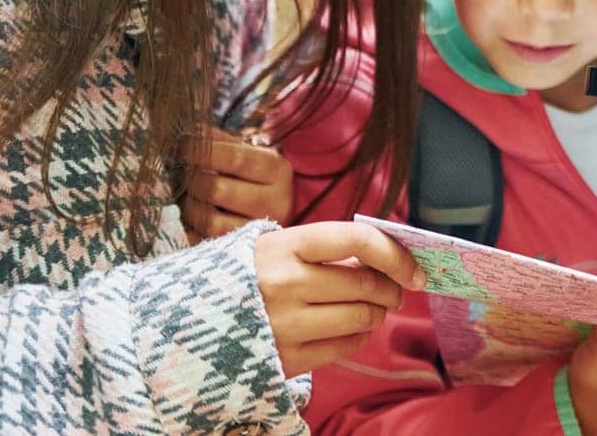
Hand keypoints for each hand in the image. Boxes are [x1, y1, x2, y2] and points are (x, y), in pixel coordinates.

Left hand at [183, 127, 294, 239]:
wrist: (277, 209)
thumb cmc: (254, 176)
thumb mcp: (247, 152)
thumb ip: (219, 141)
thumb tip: (183, 131)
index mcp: (277, 170)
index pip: (234, 159)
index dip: (201, 152)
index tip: (179, 146)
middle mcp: (276, 201)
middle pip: (218, 190)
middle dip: (191, 180)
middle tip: (178, 172)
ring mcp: (260, 230)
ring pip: (210, 221)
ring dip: (188, 206)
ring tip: (184, 194)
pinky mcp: (243, 252)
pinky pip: (206, 242)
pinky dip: (191, 227)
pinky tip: (190, 214)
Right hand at [253, 221, 426, 376]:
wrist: (181, 324)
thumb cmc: (244, 279)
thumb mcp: (274, 250)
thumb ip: (324, 251)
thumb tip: (385, 258)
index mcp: (283, 246)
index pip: (357, 240)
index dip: (396, 253)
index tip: (415, 268)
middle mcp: (284, 283)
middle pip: (366, 283)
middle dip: (392, 287)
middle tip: (396, 290)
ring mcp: (284, 323)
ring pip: (361, 316)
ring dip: (378, 313)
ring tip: (372, 308)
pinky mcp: (285, 358)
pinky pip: (345, 346)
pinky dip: (359, 336)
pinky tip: (352, 329)